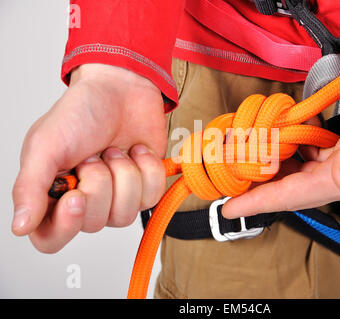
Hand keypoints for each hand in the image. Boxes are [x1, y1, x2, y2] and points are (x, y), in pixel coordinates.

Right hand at [12, 64, 166, 252]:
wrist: (122, 88)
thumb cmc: (80, 112)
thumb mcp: (46, 145)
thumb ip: (30, 187)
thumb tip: (20, 227)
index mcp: (52, 193)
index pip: (51, 238)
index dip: (66, 225)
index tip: (77, 196)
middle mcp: (85, 201)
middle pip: (94, 224)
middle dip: (99, 182)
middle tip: (93, 154)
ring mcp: (117, 196)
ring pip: (125, 215)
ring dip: (124, 175)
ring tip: (114, 150)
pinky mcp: (144, 187)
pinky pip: (151, 197)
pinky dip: (147, 169)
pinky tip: (136, 150)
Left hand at [222, 39, 339, 217]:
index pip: (293, 195)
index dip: (259, 202)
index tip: (229, 208)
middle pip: (289, 190)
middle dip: (257, 191)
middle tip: (226, 187)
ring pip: (296, 175)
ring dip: (269, 174)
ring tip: (240, 169)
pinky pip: (308, 159)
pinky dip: (287, 155)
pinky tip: (274, 146)